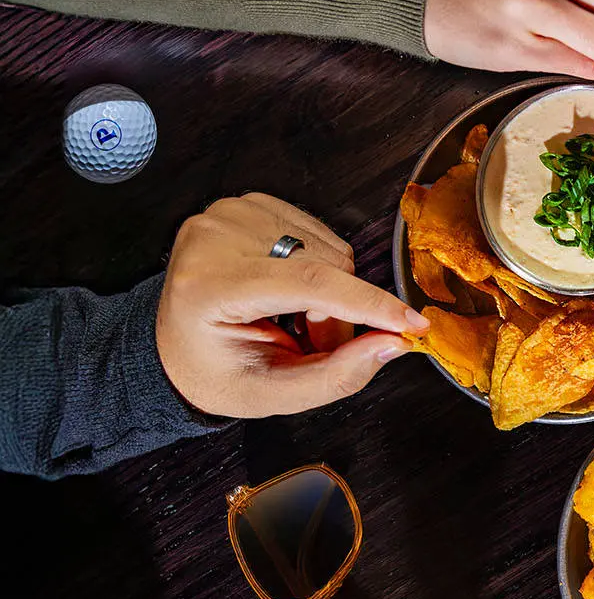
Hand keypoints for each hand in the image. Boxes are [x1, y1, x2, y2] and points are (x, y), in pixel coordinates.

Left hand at [156, 194, 428, 416]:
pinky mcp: (248, 204)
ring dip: (331, 291)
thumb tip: (395, 343)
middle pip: (327, 266)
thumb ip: (337, 375)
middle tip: (313, 342)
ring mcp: (229, 214)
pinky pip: (321, 235)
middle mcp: (214, 238)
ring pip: (331, 249)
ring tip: (296, 318)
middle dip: (338, 313)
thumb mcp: (273, 394)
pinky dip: (320, 269)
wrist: (177, 346)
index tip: (413, 325)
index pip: (307, 283)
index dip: (368, 304)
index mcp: (208, 286)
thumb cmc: (217, 372)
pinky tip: (290, 292)